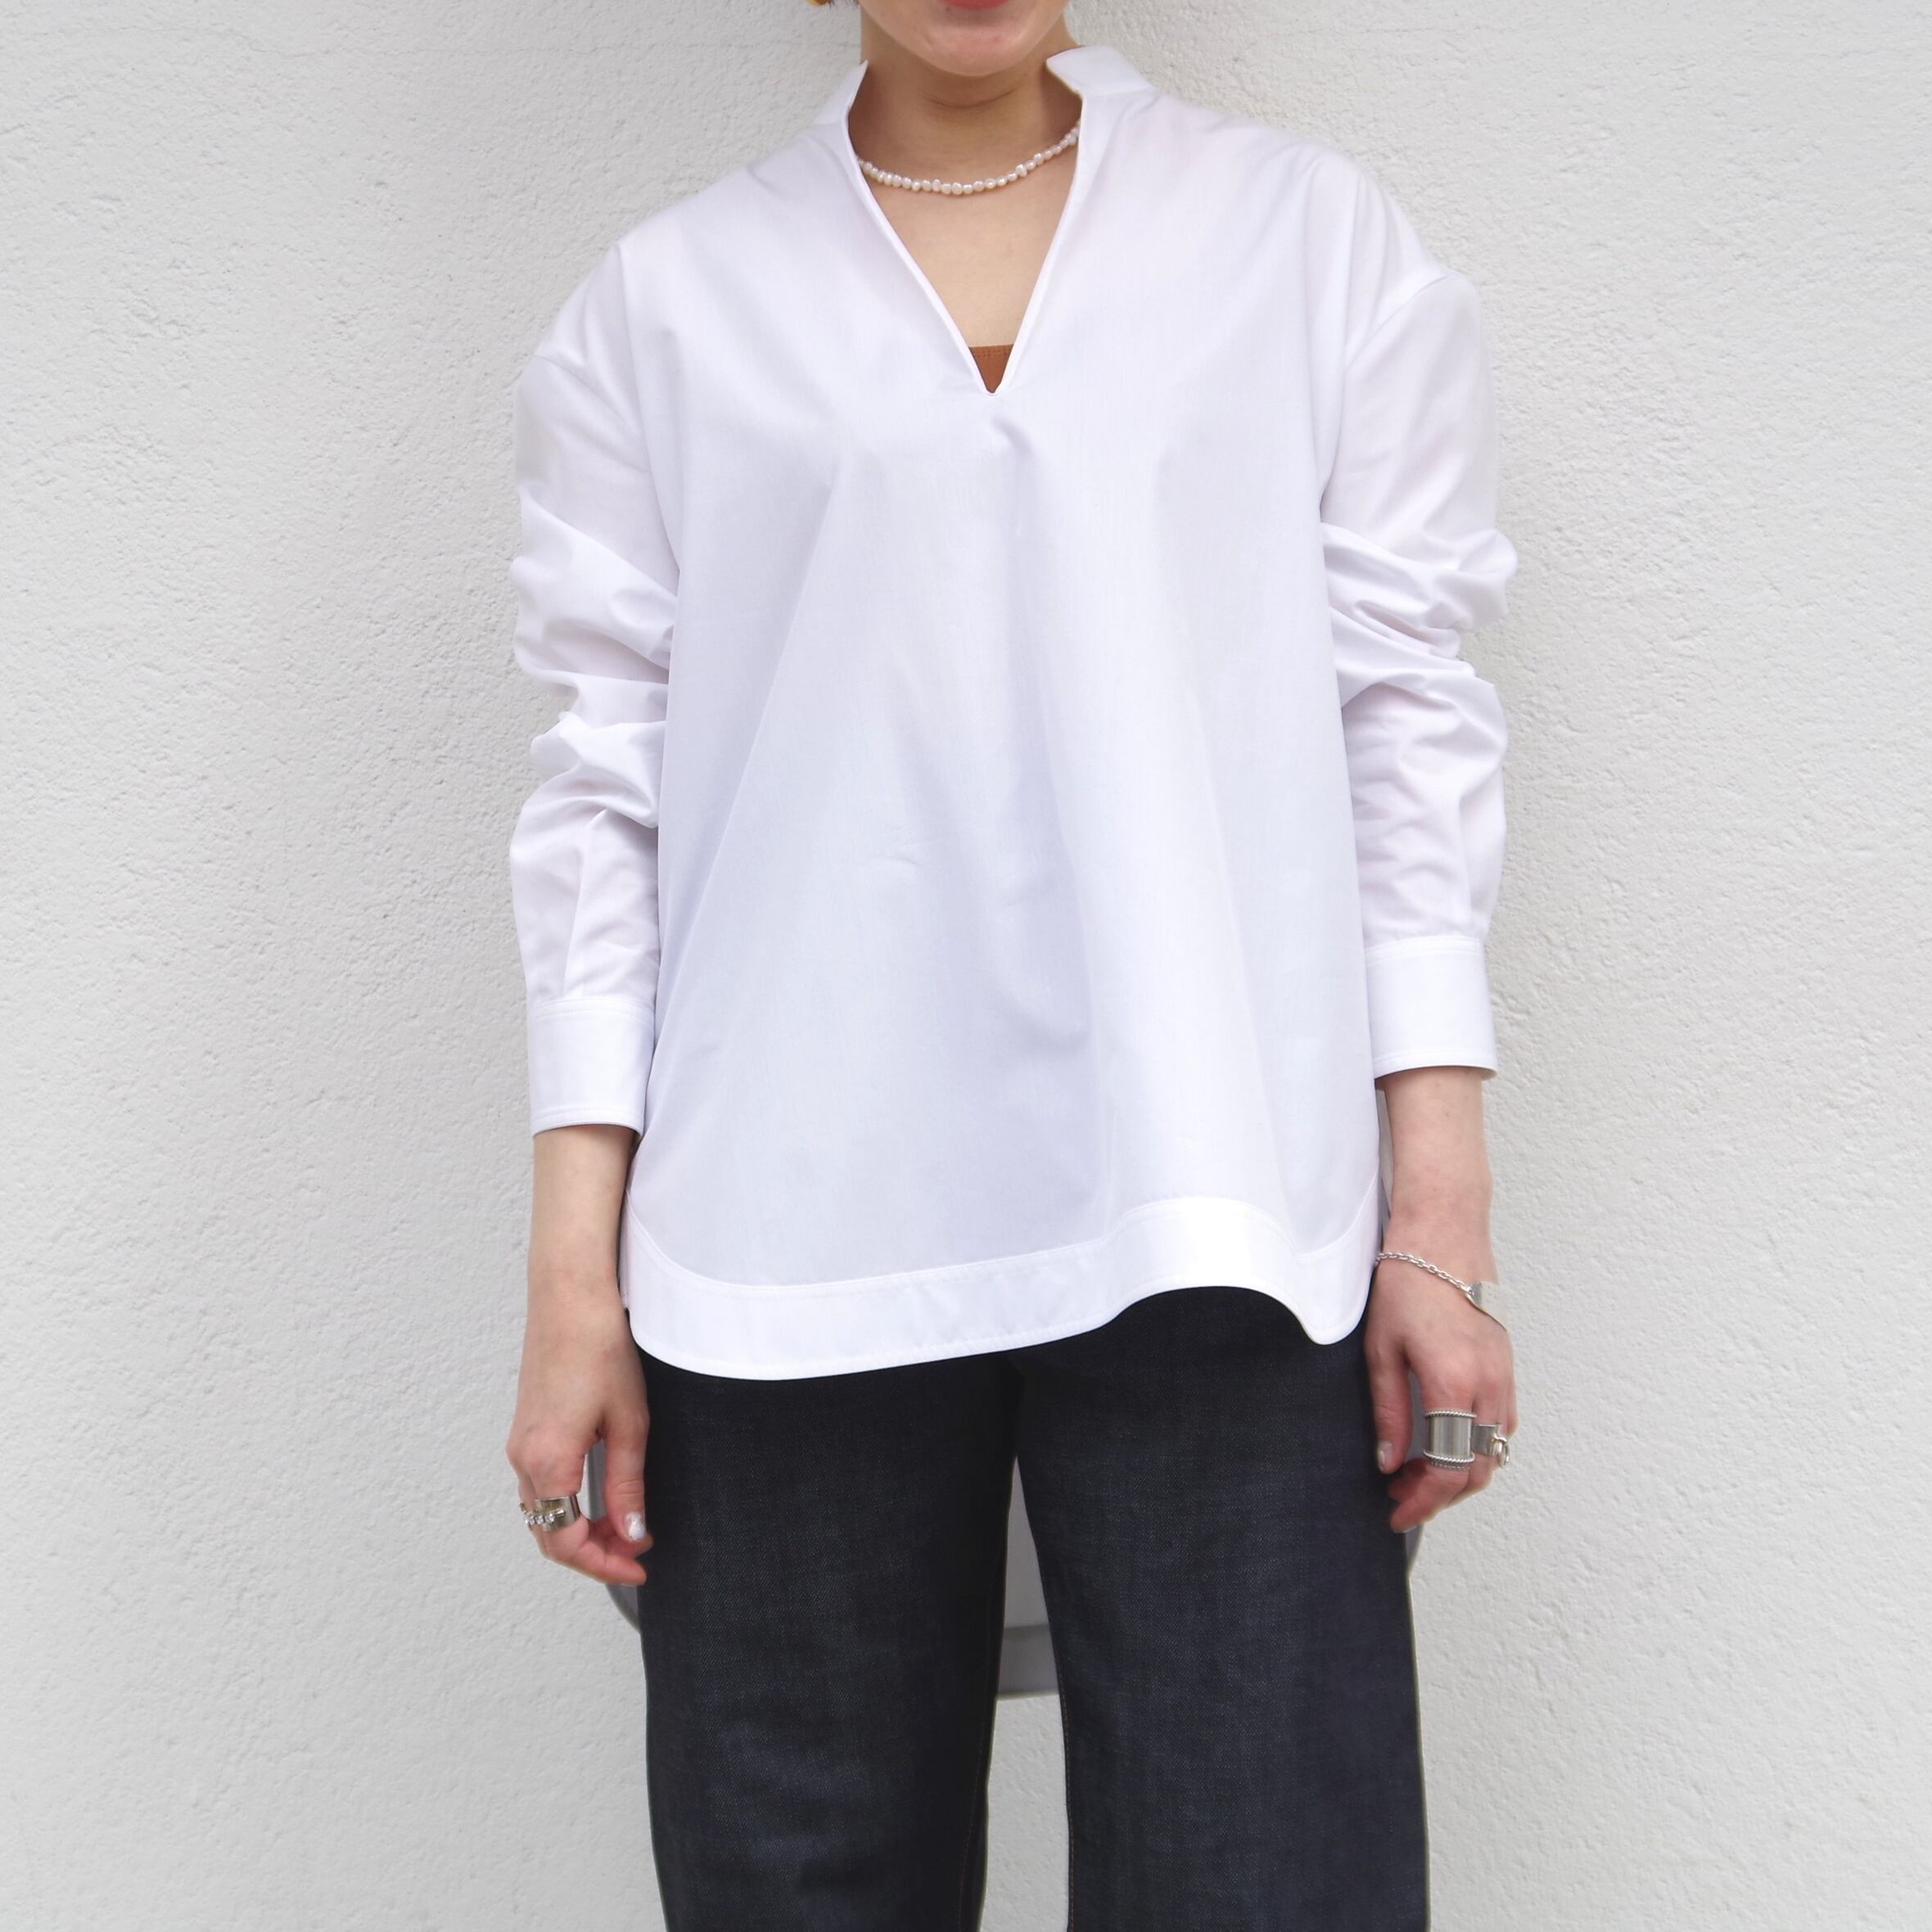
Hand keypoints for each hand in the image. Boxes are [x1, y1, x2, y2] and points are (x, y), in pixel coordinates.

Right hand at [505, 1277, 653, 1585]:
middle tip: (636, 1552)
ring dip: (579, 1531)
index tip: (639, 1566)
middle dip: (592, 1553)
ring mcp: (518, 1445)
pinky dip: (566, 1506)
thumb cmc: (602, 1348)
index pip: (566, 1542)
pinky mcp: (525, 1430)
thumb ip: (628, 1486)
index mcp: (547, 1462)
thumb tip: (631, 1534)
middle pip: (548, 1535)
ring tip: (625, 1527)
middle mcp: (522, 1459)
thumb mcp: (629, 1423)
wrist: (570, 1297)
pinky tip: (599, 1499)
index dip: (604, 1565)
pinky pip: (538, 1488)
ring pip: (541, 1514)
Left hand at [1365, 1231, 1516, 1533]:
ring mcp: (1505, 1376)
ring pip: (1495, 1452)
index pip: (1449, 1470)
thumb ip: (1388, 1411)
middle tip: (1399, 1495)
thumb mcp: (1381, 1349)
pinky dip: (1479, 1447)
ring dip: (1460, 1473)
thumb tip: (1389, 1462)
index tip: (1395, 1513)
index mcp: (1454, 1385)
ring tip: (1416, 1472)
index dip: (1422, 1502)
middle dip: (1439, 1495)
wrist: (1444, 1232)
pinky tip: (1445, 1440)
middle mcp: (1489, 1387)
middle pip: (1477, 1470)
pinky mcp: (1507, 1365)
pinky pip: (1502, 1425)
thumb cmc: (1407, 1282)